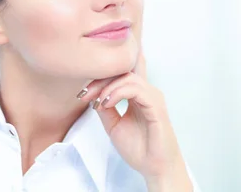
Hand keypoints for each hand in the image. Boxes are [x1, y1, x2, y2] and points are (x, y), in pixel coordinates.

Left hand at [77, 50, 192, 190]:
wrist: (155, 168)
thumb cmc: (140, 149)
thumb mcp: (114, 125)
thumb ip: (106, 109)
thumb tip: (94, 95)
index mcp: (138, 96)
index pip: (120, 75)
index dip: (100, 79)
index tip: (83, 94)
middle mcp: (147, 93)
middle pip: (123, 71)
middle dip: (100, 80)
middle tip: (85, 95)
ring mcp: (153, 98)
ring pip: (128, 78)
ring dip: (108, 87)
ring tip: (97, 101)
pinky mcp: (156, 107)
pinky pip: (137, 90)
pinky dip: (118, 93)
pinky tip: (107, 103)